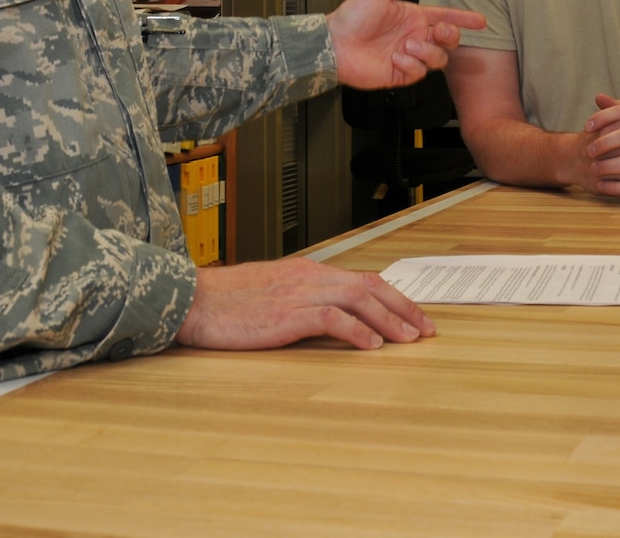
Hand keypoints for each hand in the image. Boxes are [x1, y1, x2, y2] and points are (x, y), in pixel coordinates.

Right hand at [175, 256, 435, 350]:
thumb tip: (326, 316)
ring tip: (409, 339)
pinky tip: (372, 346)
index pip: (362, 279)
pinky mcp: (288, 314)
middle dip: (403, 307)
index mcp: (307, 271)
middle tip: (426, 328)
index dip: (393, 297)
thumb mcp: (270, 293)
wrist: (192, 300)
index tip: (413, 315)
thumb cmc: (225, 302)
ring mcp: (299, 293)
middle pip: (370, 286)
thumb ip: (299, 299)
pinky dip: (358, 331)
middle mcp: (309, 277)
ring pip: (359, 300)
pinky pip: (333, 319)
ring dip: (390, 320)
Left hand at [326, 0, 485, 88]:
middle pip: (448, 40)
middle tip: (438, 31)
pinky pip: (418, 72)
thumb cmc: (352, 17)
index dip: (464, 18)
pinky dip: (411, 64)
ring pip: (438, 59)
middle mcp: (414, 37)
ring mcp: (409, 56)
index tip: (480, 20)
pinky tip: (396, 57)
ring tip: (407, 45)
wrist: (334, 43)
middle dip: (450, 35)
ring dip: (427, 51)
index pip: (445, 17)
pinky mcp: (400, 74)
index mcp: (413, 17)